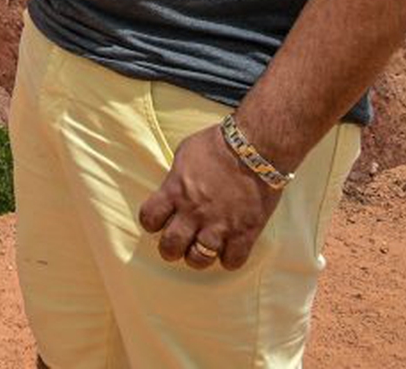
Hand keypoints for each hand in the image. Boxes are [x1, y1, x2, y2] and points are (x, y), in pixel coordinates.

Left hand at [136, 122, 282, 270]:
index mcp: (175, 191)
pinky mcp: (245, 232)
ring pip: (199, 260)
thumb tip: (173, 188)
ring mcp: (219, 225)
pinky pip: (232, 261)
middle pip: (170, 246)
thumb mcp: (184, 154)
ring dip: (197, 257)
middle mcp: (193, 212)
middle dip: (170, 249)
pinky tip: (229, 249)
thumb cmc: (218, 144)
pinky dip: (229, 259)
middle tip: (177, 245)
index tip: (159, 222)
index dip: (151, 223)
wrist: (256, 147)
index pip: (149, 219)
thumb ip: (176, 177)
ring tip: (201, 250)